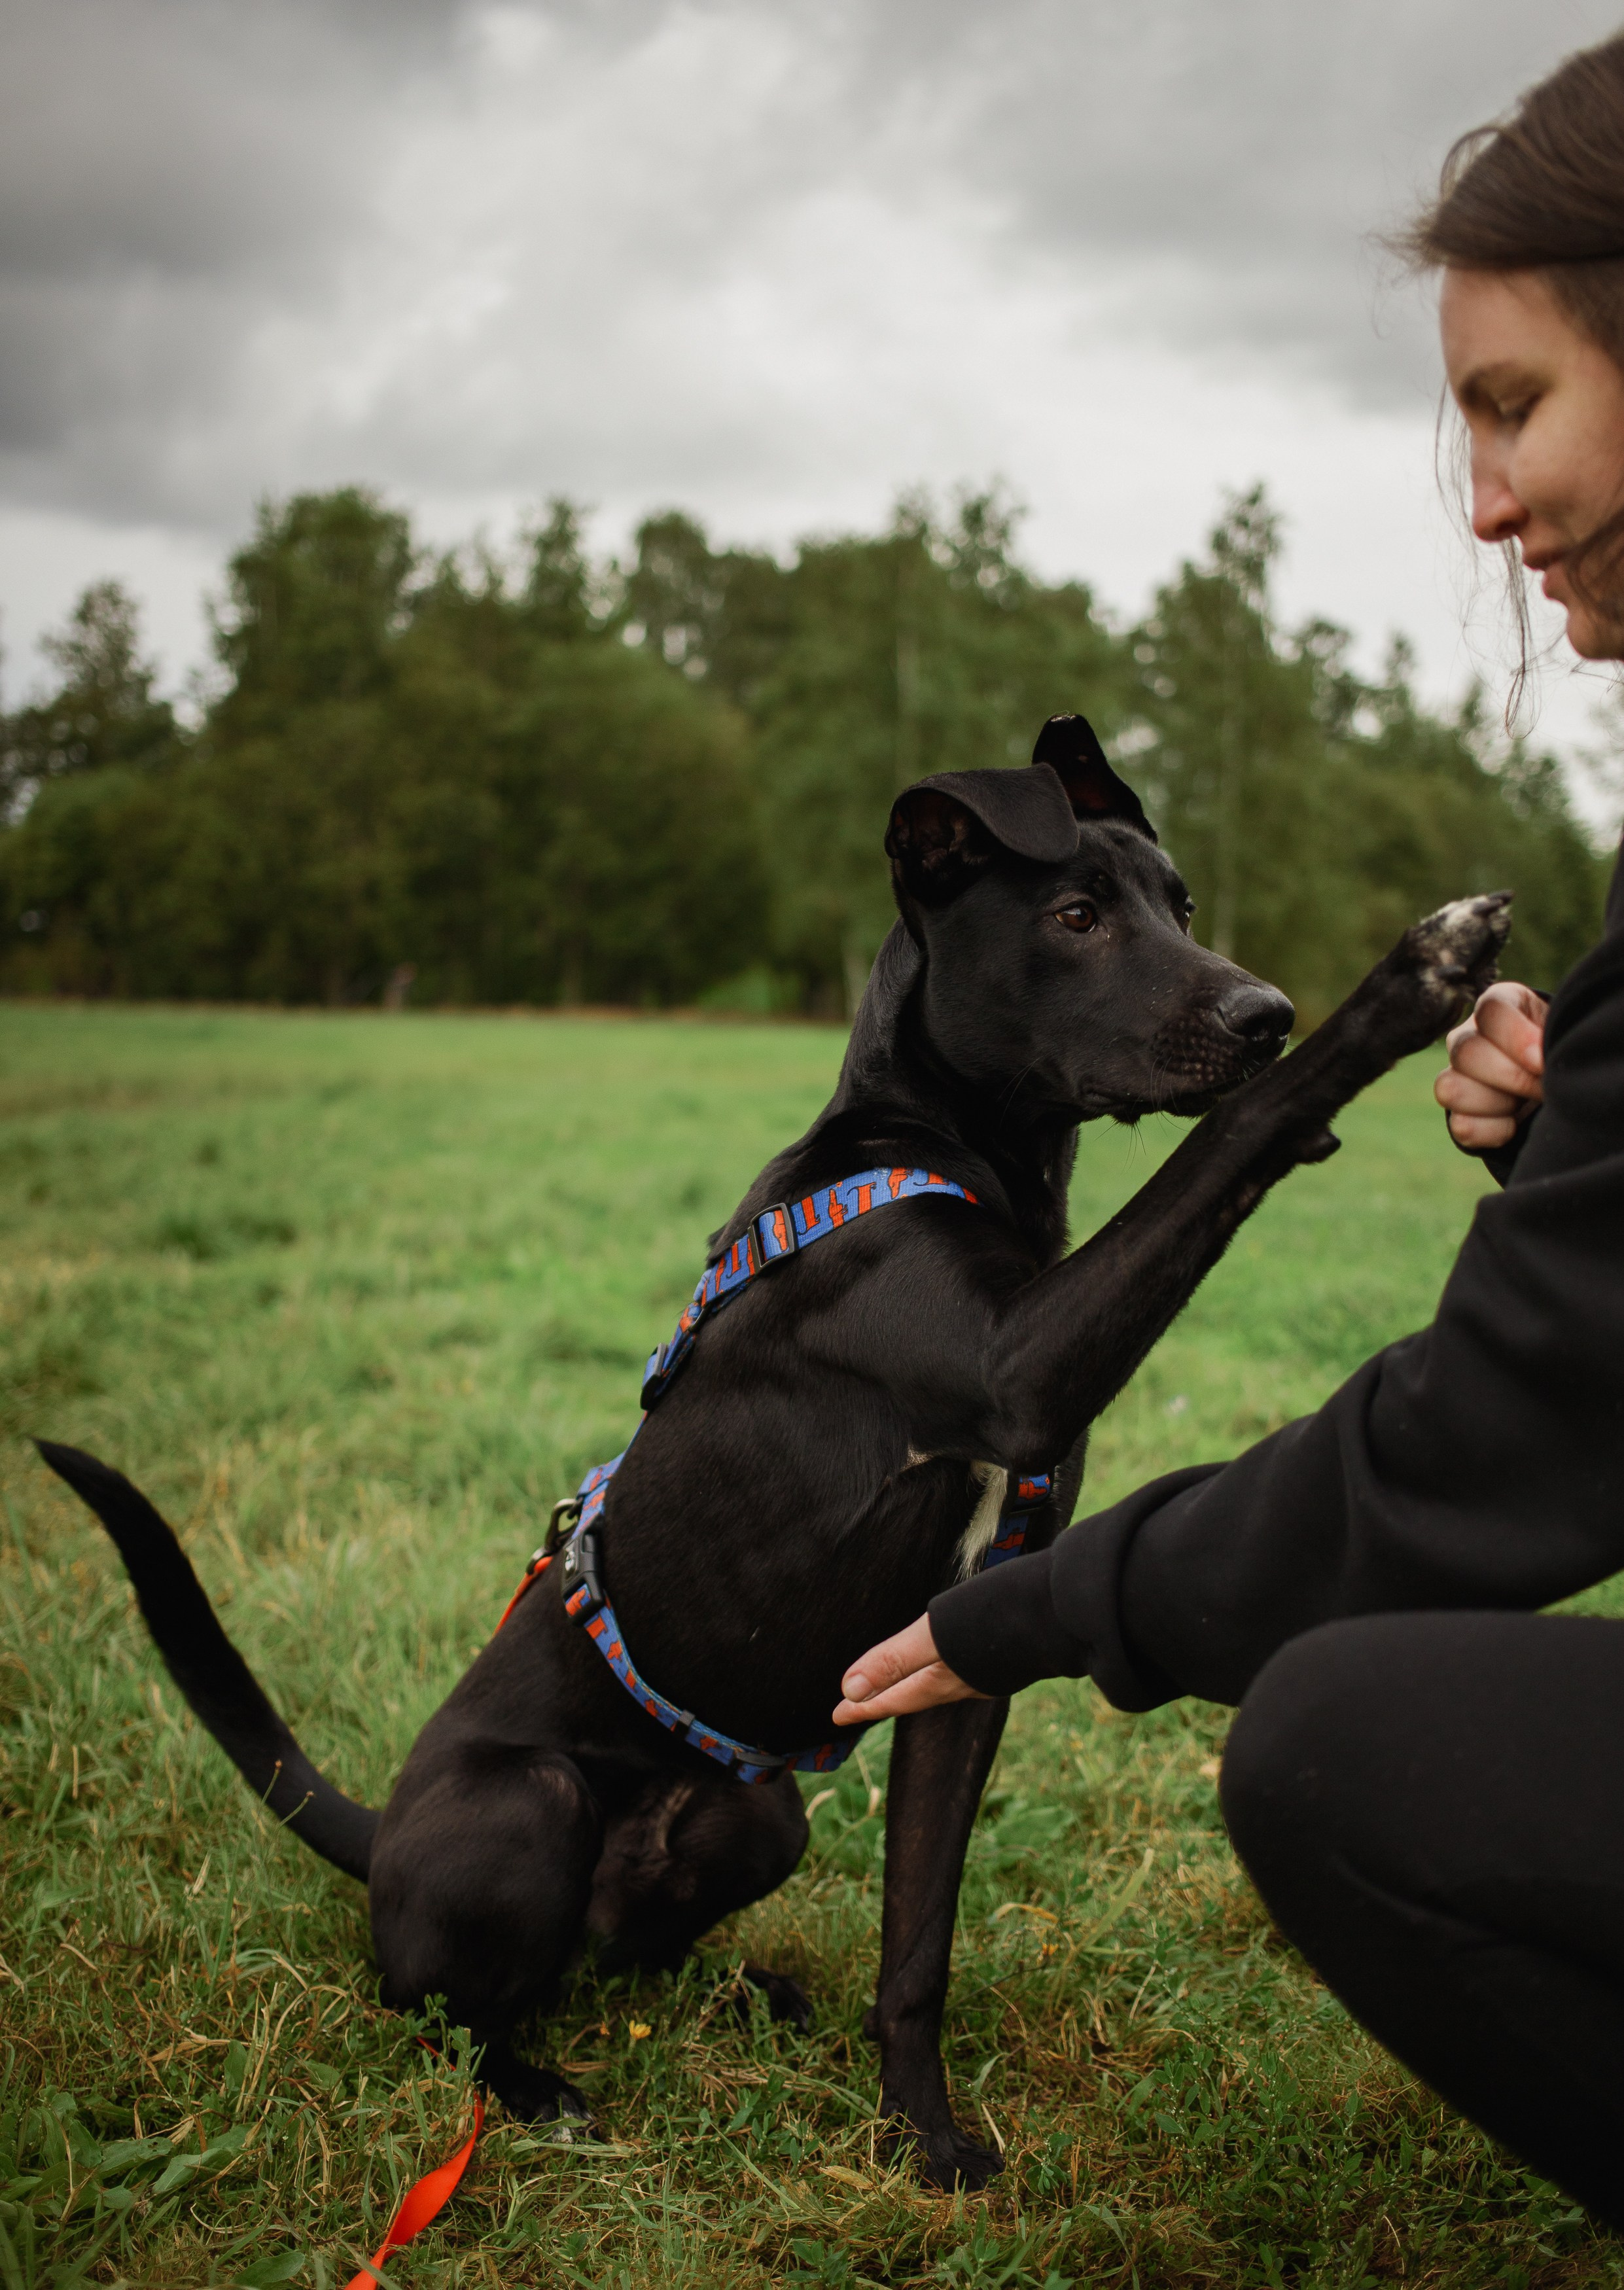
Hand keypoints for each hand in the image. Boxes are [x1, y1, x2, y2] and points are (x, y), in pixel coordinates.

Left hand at [832, 1615, 988, 1724]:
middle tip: (858, 1706)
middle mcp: (961, 1684)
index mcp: (940, 1683)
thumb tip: (850, 1689)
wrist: (1060, 1611)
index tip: (837, 1717)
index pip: (892, 1699)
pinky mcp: (999, 1658)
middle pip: (911, 1695)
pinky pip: (954, 1670)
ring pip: (934, 1684)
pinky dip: (934, 1670)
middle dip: (884, 1700)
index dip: (862, 1707)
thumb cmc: (996, 1621)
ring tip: (894, 1684)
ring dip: (910, 1685)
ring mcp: (983, 1674)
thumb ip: (895, 1661)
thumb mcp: (935, 1637)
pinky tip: (941, 1659)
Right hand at [1434, 980, 1545, 1150]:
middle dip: (1512, 1077)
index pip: (1490, 1011)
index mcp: (1497, 1007)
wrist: (1553, 1080)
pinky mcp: (1457, 1113)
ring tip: (1524, 1104)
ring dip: (1497, 1103)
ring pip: (1450, 1089)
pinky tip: (1514, 1124)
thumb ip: (1548, 1039)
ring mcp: (1455, 1075)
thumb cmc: (1556, 1050)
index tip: (1541, 1061)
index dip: (1517, 1038)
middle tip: (1542, 1088)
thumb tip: (1539, 1062)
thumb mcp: (1557, 1033)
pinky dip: (1494, 1131)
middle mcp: (1467, 1036)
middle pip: (1466, 1052)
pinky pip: (1462, 1126)